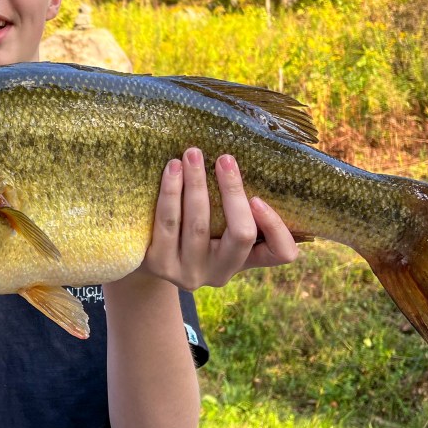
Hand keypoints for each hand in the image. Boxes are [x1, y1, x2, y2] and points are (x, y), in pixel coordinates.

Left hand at [138, 149, 298, 289]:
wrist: (146, 258)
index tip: (258, 198)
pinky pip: (167, 223)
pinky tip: (172, 170)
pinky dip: (170, 192)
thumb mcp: (219, 227)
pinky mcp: (160, 264)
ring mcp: (190, 272)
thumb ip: (235, 207)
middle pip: (240, 234)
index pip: (281, 253)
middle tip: (225, 158)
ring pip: (198, 225)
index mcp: (245, 260)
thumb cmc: (193, 231)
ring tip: (192, 155)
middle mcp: (221, 272)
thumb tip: (240, 161)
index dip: (276, 227)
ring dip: (197, 183)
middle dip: (232, 192)